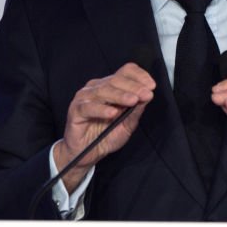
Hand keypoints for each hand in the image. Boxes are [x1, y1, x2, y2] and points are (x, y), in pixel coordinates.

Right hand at [55, 62, 154, 191]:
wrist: (88, 154)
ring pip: (103, 91)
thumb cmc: (106, 136)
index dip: (139, 76)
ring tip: (133, 101)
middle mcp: (96, 88)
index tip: (151, 86)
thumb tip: (148, 95)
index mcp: (110, 86)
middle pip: (115, 80)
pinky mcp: (75, 110)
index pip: (125, 72)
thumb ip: (136, 110)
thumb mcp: (127, 124)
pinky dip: (101, 109)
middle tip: (146, 94)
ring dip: (120, 95)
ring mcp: (84, 98)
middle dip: (133, 87)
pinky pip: (88, 107)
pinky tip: (112, 113)